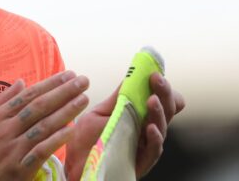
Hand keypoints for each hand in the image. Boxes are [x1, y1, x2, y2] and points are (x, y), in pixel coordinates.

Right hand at [0, 71, 89, 179]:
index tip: (68, 75)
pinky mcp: (20, 167)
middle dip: (62, 92)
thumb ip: (3, 101)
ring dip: (65, 112)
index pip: (28, 96)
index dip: (49, 84)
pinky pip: (41, 151)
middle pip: (39, 107)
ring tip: (83, 99)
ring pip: (43, 126)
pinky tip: (71, 130)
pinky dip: (56, 140)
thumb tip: (20, 82)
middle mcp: (7, 129)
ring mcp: (14, 148)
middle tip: (82, 81)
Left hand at [65, 73, 185, 179]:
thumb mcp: (99, 114)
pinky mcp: (140, 164)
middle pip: (166, 111)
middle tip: (156, 79)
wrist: (72, 166)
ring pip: (162, 129)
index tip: (155, 72)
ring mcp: (144, 147)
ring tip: (153, 99)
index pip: (160, 100)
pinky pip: (152, 151)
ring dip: (159, 112)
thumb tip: (130, 76)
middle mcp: (145, 131)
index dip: (163, 88)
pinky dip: (154, 139)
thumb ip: (117, 98)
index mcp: (138, 117)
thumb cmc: (85, 141)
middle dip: (164, 93)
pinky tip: (150, 128)